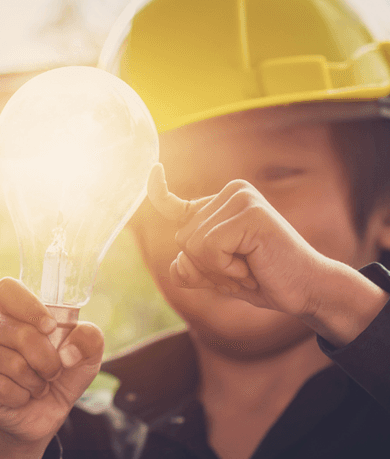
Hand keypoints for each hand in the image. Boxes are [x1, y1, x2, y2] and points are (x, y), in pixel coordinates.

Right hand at [0, 277, 103, 445]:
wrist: (42, 416)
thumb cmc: (61, 376)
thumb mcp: (86, 357)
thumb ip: (89, 340)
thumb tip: (67, 353)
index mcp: (16, 310)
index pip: (8, 289)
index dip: (29, 308)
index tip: (50, 328)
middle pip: (20, 333)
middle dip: (48, 360)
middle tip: (52, 372)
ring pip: (14, 364)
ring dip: (36, 383)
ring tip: (36, 385)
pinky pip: (3, 388)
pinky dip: (22, 397)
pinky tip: (20, 396)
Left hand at [146, 162, 324, 318]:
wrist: (303, 289)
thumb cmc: (260, 279)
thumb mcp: (216, 275)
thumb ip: (192, 270)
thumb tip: (177, 263)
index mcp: (221, 203)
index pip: (175, 202)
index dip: (157, 190)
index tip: (154, 168)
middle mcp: (231, 193)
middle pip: (182, 238)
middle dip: (204, 267)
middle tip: (239, 270)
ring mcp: (243, 199)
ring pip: (193, 244)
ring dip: (217, 269)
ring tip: (247, 268)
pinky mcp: (251, 214)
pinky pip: (210, 247)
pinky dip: (225, 268)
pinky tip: (251, 267)